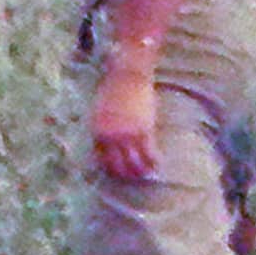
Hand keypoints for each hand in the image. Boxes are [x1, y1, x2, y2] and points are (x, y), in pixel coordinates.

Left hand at [90, 56, 161, 186]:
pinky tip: (157, 165)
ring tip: (147, 175)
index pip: (101, 159)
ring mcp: (127, 135)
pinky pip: (149, 153)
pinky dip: (153, 161)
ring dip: (141, 172)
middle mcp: (110, 137)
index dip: (110, 169)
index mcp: (97, 132)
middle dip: (125, 174)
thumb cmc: (113, 89)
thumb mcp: (100, 111)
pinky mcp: (143, 130)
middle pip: (117, 165)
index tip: (118, 173)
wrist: (126, 75)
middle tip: (133, 178)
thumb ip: (103, 127)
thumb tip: (107, 140)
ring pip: (134, 162)